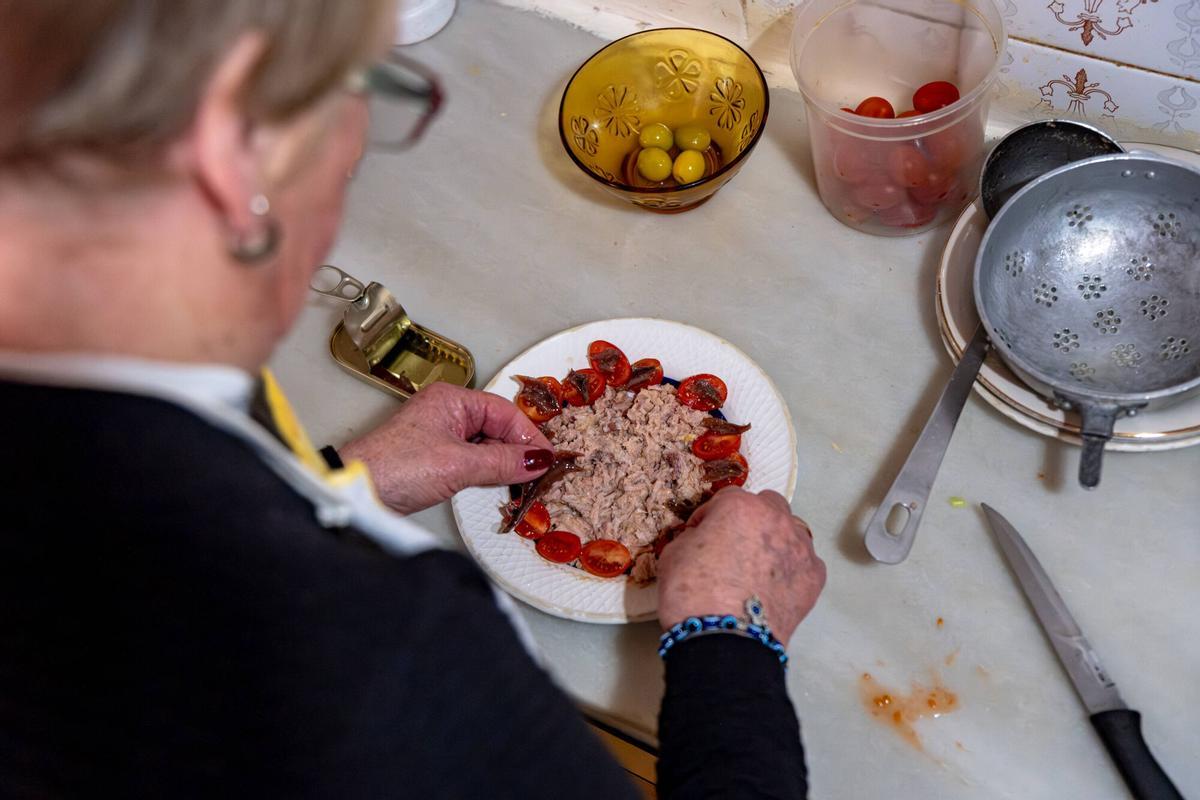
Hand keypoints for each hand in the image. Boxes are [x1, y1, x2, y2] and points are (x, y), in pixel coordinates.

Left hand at [338, 382, 553, 514]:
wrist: (356, 491)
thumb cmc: (394, 468)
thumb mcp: (458, 465)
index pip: (504, 412)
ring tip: (522, 480)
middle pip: (496, 426)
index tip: (548, 458)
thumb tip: (537, 461)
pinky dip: (488, 470)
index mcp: (451, 399)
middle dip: (518, 448)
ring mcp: (438, 434)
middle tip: (539, 472)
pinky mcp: (432, 457)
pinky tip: (498, 483)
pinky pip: (472, 458)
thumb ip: (502, 462)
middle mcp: (446, 411)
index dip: (528, 435)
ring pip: (485, 443)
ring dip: (504, 461)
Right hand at [656, 489, 825, 646]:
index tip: (702, 533)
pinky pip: (805, 563)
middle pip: (767, 505)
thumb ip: (693, 536)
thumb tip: (701, 540)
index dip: (710, 517)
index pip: (726, 499)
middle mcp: (776, 519)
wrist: (724, 640)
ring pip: (791, 532)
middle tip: (735, 543)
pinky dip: (792, 569)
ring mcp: (800, 548)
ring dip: (776, 541)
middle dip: (751, 519)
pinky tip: (774, 587)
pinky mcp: (814, 577)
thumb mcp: (674, 554)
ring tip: (758, 567)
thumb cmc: (693, 594)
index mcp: (740, 506)